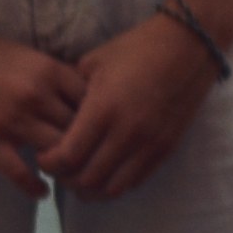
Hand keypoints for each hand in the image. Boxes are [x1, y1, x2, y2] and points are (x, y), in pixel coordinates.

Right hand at [0, 12, 85, 189]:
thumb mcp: (27, 56)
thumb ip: (52, 78)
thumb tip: (81, 101)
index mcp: (49, 70)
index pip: (92, 103)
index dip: (100, 120)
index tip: (101, 132)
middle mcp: (36, 95)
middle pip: (80, 131)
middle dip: (88, 147)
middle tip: (92, 162)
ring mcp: (11, 119)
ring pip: (56, 153)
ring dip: (64, 167)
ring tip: (68, 177)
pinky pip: (19, 172)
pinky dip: (33, 186)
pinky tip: (41, 192)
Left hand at [41, 10, 222, 200]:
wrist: (189, 44)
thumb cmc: (137, 48)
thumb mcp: (94, 63)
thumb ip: (70, 92)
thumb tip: (51, 113)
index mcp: (103, 109)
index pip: (67, 157)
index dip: (49, 163)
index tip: (44, 155)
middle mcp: (126, 132)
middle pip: (86, 178)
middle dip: (66, 178)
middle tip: (60, 167)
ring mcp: (150, 144)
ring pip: (111, 188)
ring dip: (91, 187)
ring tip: (82, 173)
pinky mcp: (167, 148)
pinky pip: (135, 181)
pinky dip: (116, 182)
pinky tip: (107, 169)